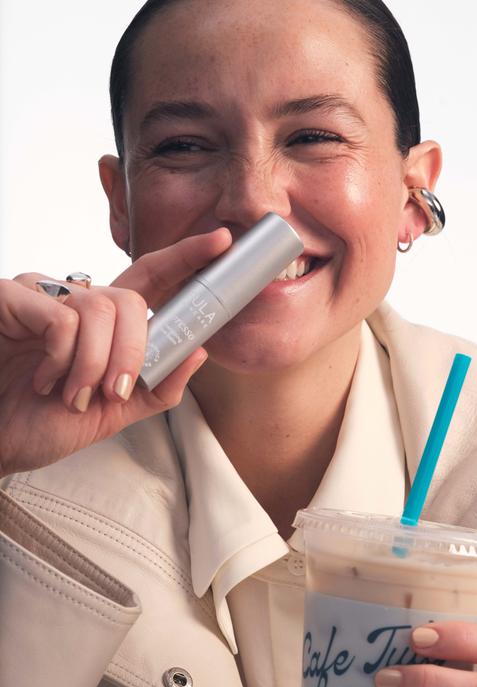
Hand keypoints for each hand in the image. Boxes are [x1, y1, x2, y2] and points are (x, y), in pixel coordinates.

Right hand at [0, 228, 231, 477]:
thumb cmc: (41, 423)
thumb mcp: (112, 413)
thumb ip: (155, 388)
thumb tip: (199, 351)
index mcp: (103, 325)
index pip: (150, 278)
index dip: (185, 257)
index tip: (222, 240)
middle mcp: (75, 301)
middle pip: (132, 300)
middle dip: (132, 354)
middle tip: (109, 392)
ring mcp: (42, 295)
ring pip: (101, 308)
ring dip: (94, 364)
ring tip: (70, 394)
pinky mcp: (10, 296)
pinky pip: (62, 317)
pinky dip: (62, 357)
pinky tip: (44, 380)